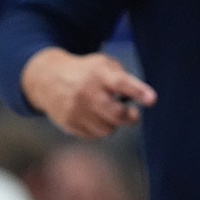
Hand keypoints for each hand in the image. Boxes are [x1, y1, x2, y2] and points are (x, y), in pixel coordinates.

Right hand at [20, 47, 156, 137]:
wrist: (48, 79)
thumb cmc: (86, 72)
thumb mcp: (103, 63)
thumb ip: (121, 77)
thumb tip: (138, 97)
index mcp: (99, 73)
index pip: (120, 83)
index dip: (138, 91)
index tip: (151, 99)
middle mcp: (86, 92)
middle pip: (116, 114)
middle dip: (130, 117)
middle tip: (133, 114)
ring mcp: (76, 110)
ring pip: (107, 129)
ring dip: (112, 123)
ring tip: (106, 112)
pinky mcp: (69, 124)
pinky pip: (94, 135)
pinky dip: (98, 129)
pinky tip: (93, 117)